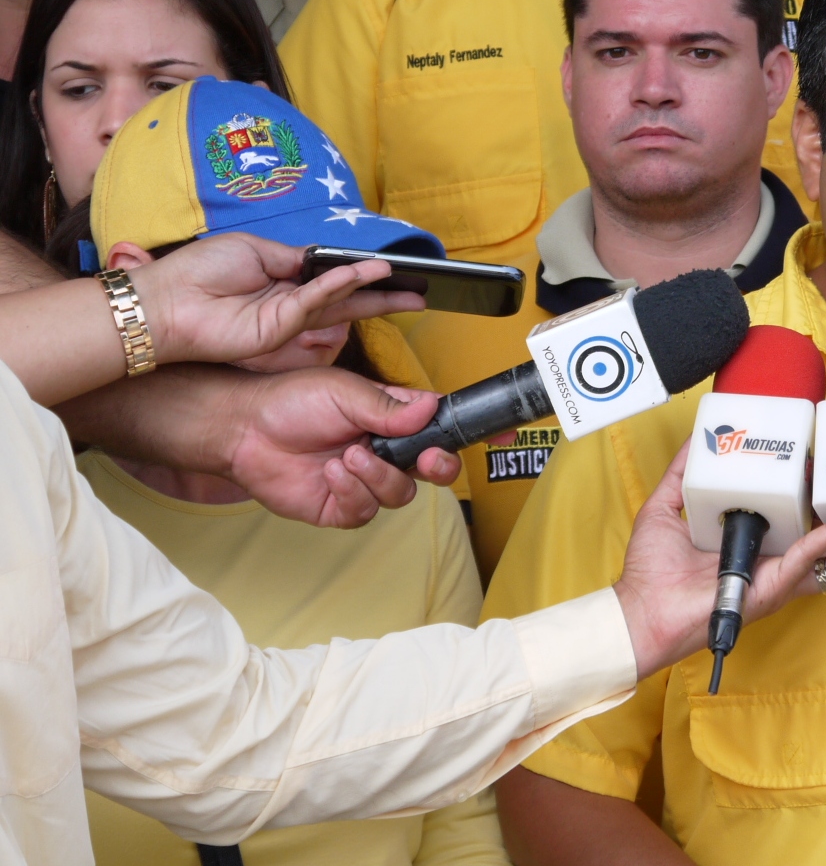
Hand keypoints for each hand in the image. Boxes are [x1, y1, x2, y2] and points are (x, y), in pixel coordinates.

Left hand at [131, 234, 424, 366]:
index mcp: (282, 280)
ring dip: (374, 292)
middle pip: (346, 299)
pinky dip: (343, 285)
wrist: (166, 301)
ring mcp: (286, 320)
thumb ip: (296, 257)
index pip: (331, 278)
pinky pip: (317, 302)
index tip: (392, 269)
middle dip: (384, 297)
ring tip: (406, 286)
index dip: (361, 274)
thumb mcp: (254, 249)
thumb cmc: (199, 271)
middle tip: (420, 296)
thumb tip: (327, 258)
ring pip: (341, 304)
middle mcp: (289, 304)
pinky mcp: (278, 330)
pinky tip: (367, 273)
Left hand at [207, 366, 455, 526]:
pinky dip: (353, 492)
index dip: (472, 432)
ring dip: (378, 477)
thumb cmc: (291, 400)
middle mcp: (386, 451)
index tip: (502, 433)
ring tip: (347, 456)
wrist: (245, 429)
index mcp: (395, 418)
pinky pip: (365, 512)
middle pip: (434, 469)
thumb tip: (430, 409)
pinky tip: (331, 472)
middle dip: (438, 466)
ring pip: (400, 494)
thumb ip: (389, 406)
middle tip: (425, 459)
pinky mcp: (341, 506)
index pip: (442, 426)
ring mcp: (365, 481)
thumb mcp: (344, 391)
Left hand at [615, 444, 825, 679]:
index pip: (803, 515)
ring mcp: (779, 574)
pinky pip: (810, 559)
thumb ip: (686, 472)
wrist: (640, 612)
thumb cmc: (652, 574)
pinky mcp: (774, 587)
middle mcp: (775, 557)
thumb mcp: (668, 507)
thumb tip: (700, 437)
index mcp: (759, 538)